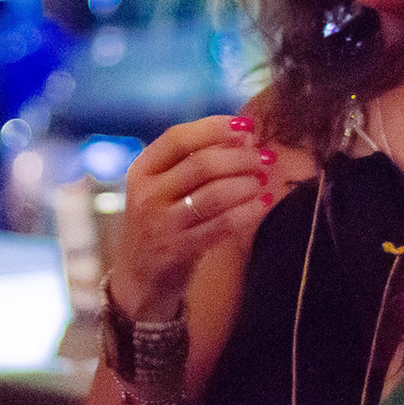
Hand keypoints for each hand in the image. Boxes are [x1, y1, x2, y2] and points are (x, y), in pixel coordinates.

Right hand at [107, 115, 272, 321]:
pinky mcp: (177, 250)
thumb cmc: (160, 223)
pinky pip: (222, 225)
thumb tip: (245, 135)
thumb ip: (193, 161)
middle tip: (265, 157)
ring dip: (247, 183)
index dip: (214, 127)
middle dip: (240, 157)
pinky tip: (264, 203)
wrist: (138, 278)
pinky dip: (248, 211)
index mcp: (141, 170)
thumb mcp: (162, 188)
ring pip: (214, 194)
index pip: (178, 138)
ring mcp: (160, 224)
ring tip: (265, 178)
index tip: (246, 127)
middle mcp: (146, 194)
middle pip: (201, 164)